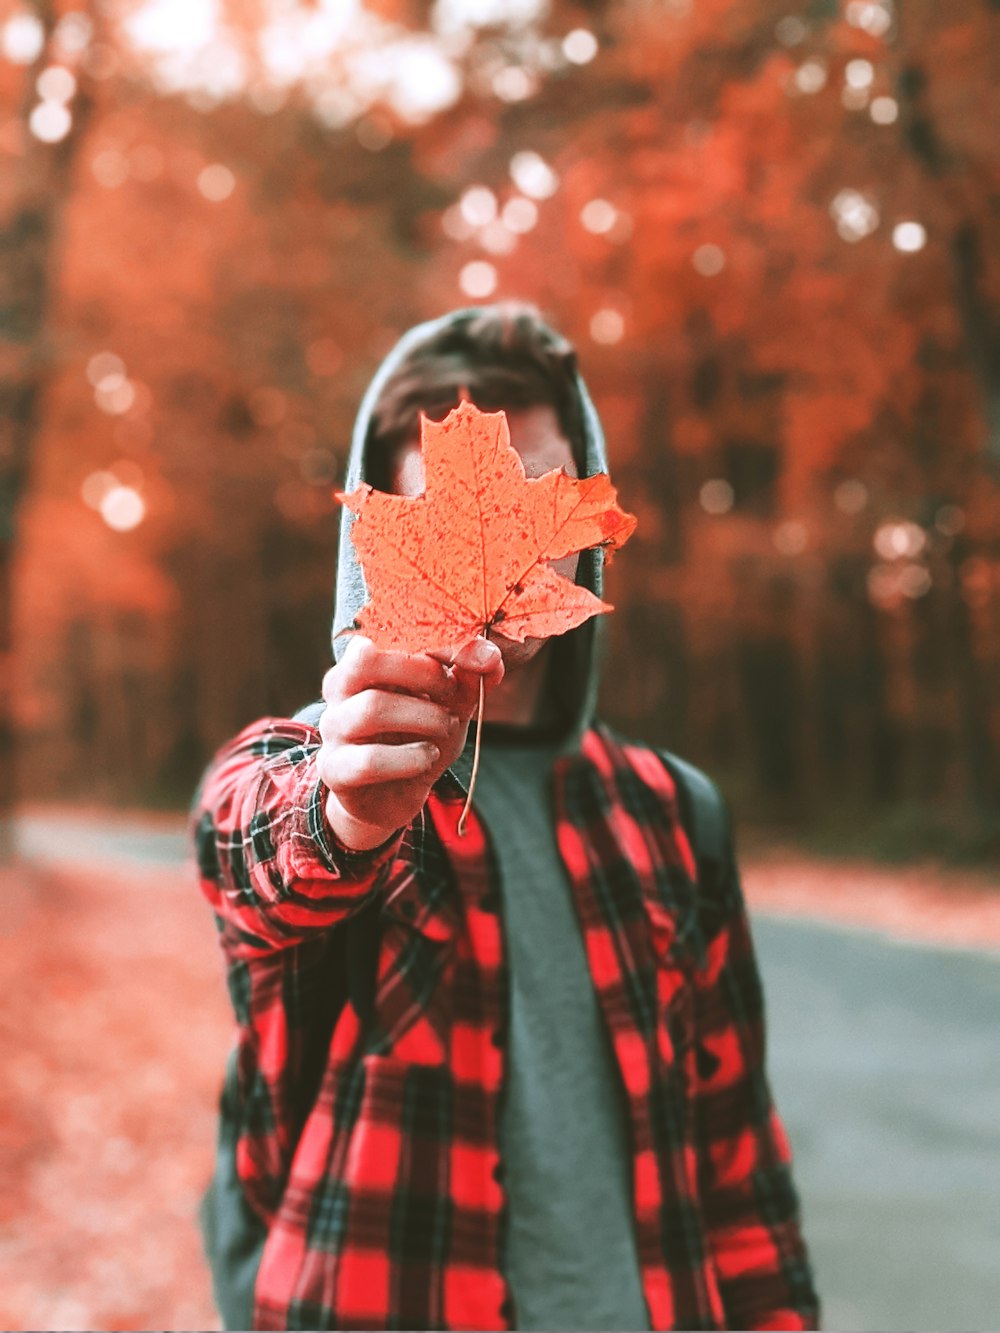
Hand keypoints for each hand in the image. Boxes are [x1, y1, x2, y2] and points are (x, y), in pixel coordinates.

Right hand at [316, 635, 503, 850]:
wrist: (390, 796)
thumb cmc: (417, 738)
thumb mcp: (449, 704)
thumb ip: (468, 678)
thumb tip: (490, 656)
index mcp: (364, 661)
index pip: (390, 632)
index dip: (438, 642)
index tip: (477, 656)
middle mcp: (341, 688)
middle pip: (367, 659)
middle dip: (423, 672)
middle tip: (453, 690)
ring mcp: (333, 728)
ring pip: (371, 709)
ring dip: (423, 717)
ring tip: (445, 727)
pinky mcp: (335, 768)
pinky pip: (369, 759)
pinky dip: (409, 758)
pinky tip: (427, 756)